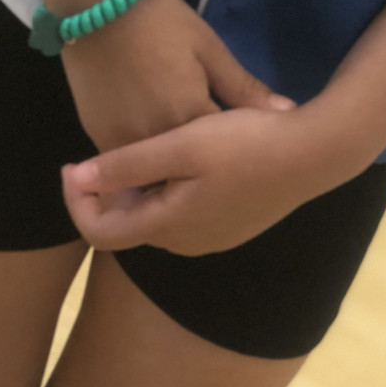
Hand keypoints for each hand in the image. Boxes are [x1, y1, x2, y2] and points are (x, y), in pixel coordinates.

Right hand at [59, 0, 290, 156]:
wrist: (95, 2)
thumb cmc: (161, 19)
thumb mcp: (209, 48)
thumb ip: (244, 88)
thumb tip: (286, 113)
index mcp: (191, 120)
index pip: (223, 154)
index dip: (234, 149)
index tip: (243, 143)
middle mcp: (156, 142)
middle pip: (185, 173)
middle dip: (201, 169)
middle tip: (214, 155)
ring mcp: (121, 142)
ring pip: (152, 173)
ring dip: (169, 170)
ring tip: (185, 156)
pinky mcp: (96, 134)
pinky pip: (125, 160)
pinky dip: (141, 159)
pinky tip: (153, 142)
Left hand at [61, 106, 332, 255]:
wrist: (315, 154)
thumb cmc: (245, 144)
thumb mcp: (182, 145)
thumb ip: (126, 164)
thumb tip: (76, 179)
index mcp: (168, 226)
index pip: (99, 232)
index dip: (75, 201)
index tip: (71, 164)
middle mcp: (186, 242)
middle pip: (128, 224)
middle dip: (107, 191)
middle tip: (103, 147)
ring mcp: (213, 237)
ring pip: (157, 216)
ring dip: (139, 189)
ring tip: (143, 144)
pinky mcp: (233, 224)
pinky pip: (183, 212)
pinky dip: (167, 189)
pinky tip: (183, 153)